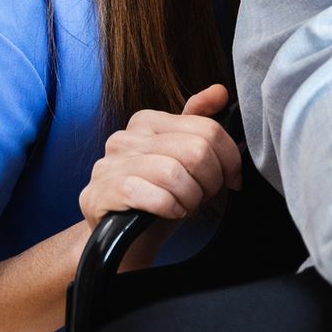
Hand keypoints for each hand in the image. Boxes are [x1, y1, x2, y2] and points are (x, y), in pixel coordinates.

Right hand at [78, 84, 241, 229]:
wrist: (125, 240)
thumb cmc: (158, 197)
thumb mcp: (184, 160)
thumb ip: (199, 123)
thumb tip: (219, 91)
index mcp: (146, 122)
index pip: (206, 128)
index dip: (228, 159)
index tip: (230, 178)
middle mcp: (124, 138)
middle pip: (195, 151)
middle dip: (210, 181)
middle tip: (204, 195)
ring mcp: (109, 165)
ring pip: (174, 173)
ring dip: (190, 197)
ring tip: (185, 205)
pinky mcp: (101, 194)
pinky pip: (152, 195)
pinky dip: (170, 207)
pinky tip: (170, 212)